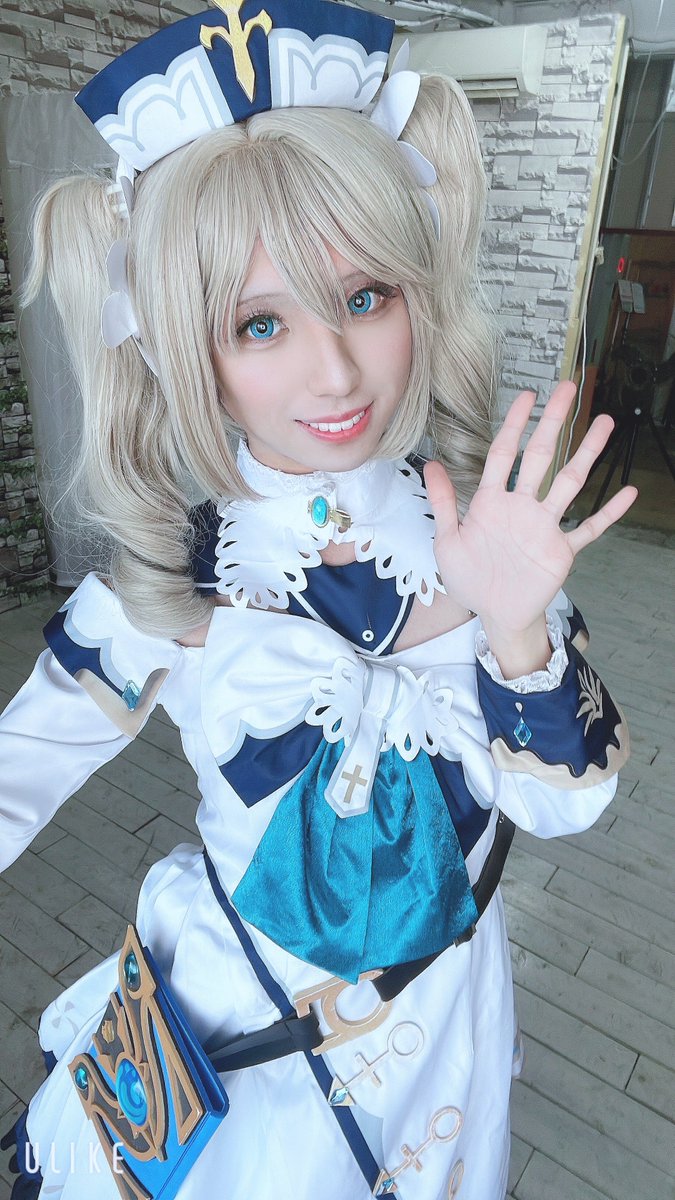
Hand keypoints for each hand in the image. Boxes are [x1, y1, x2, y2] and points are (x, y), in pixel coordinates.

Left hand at [424, 382, 636, 675]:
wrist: (493, 615)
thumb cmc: (470, 578)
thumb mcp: (447, 541)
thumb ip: (443, 503)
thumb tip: (431, 464)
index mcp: (492, 502)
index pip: (504, 453)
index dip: (514, 424)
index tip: (528, 396)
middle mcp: (522, 507)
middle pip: (540, 457)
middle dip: (553, 423)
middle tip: (568, 389)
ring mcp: (544, 527)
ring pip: (569, 483)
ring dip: (587, 454)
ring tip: (604, 423)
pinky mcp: (561, 551)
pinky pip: (589, 528)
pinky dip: (608, 513)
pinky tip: (627, 492)